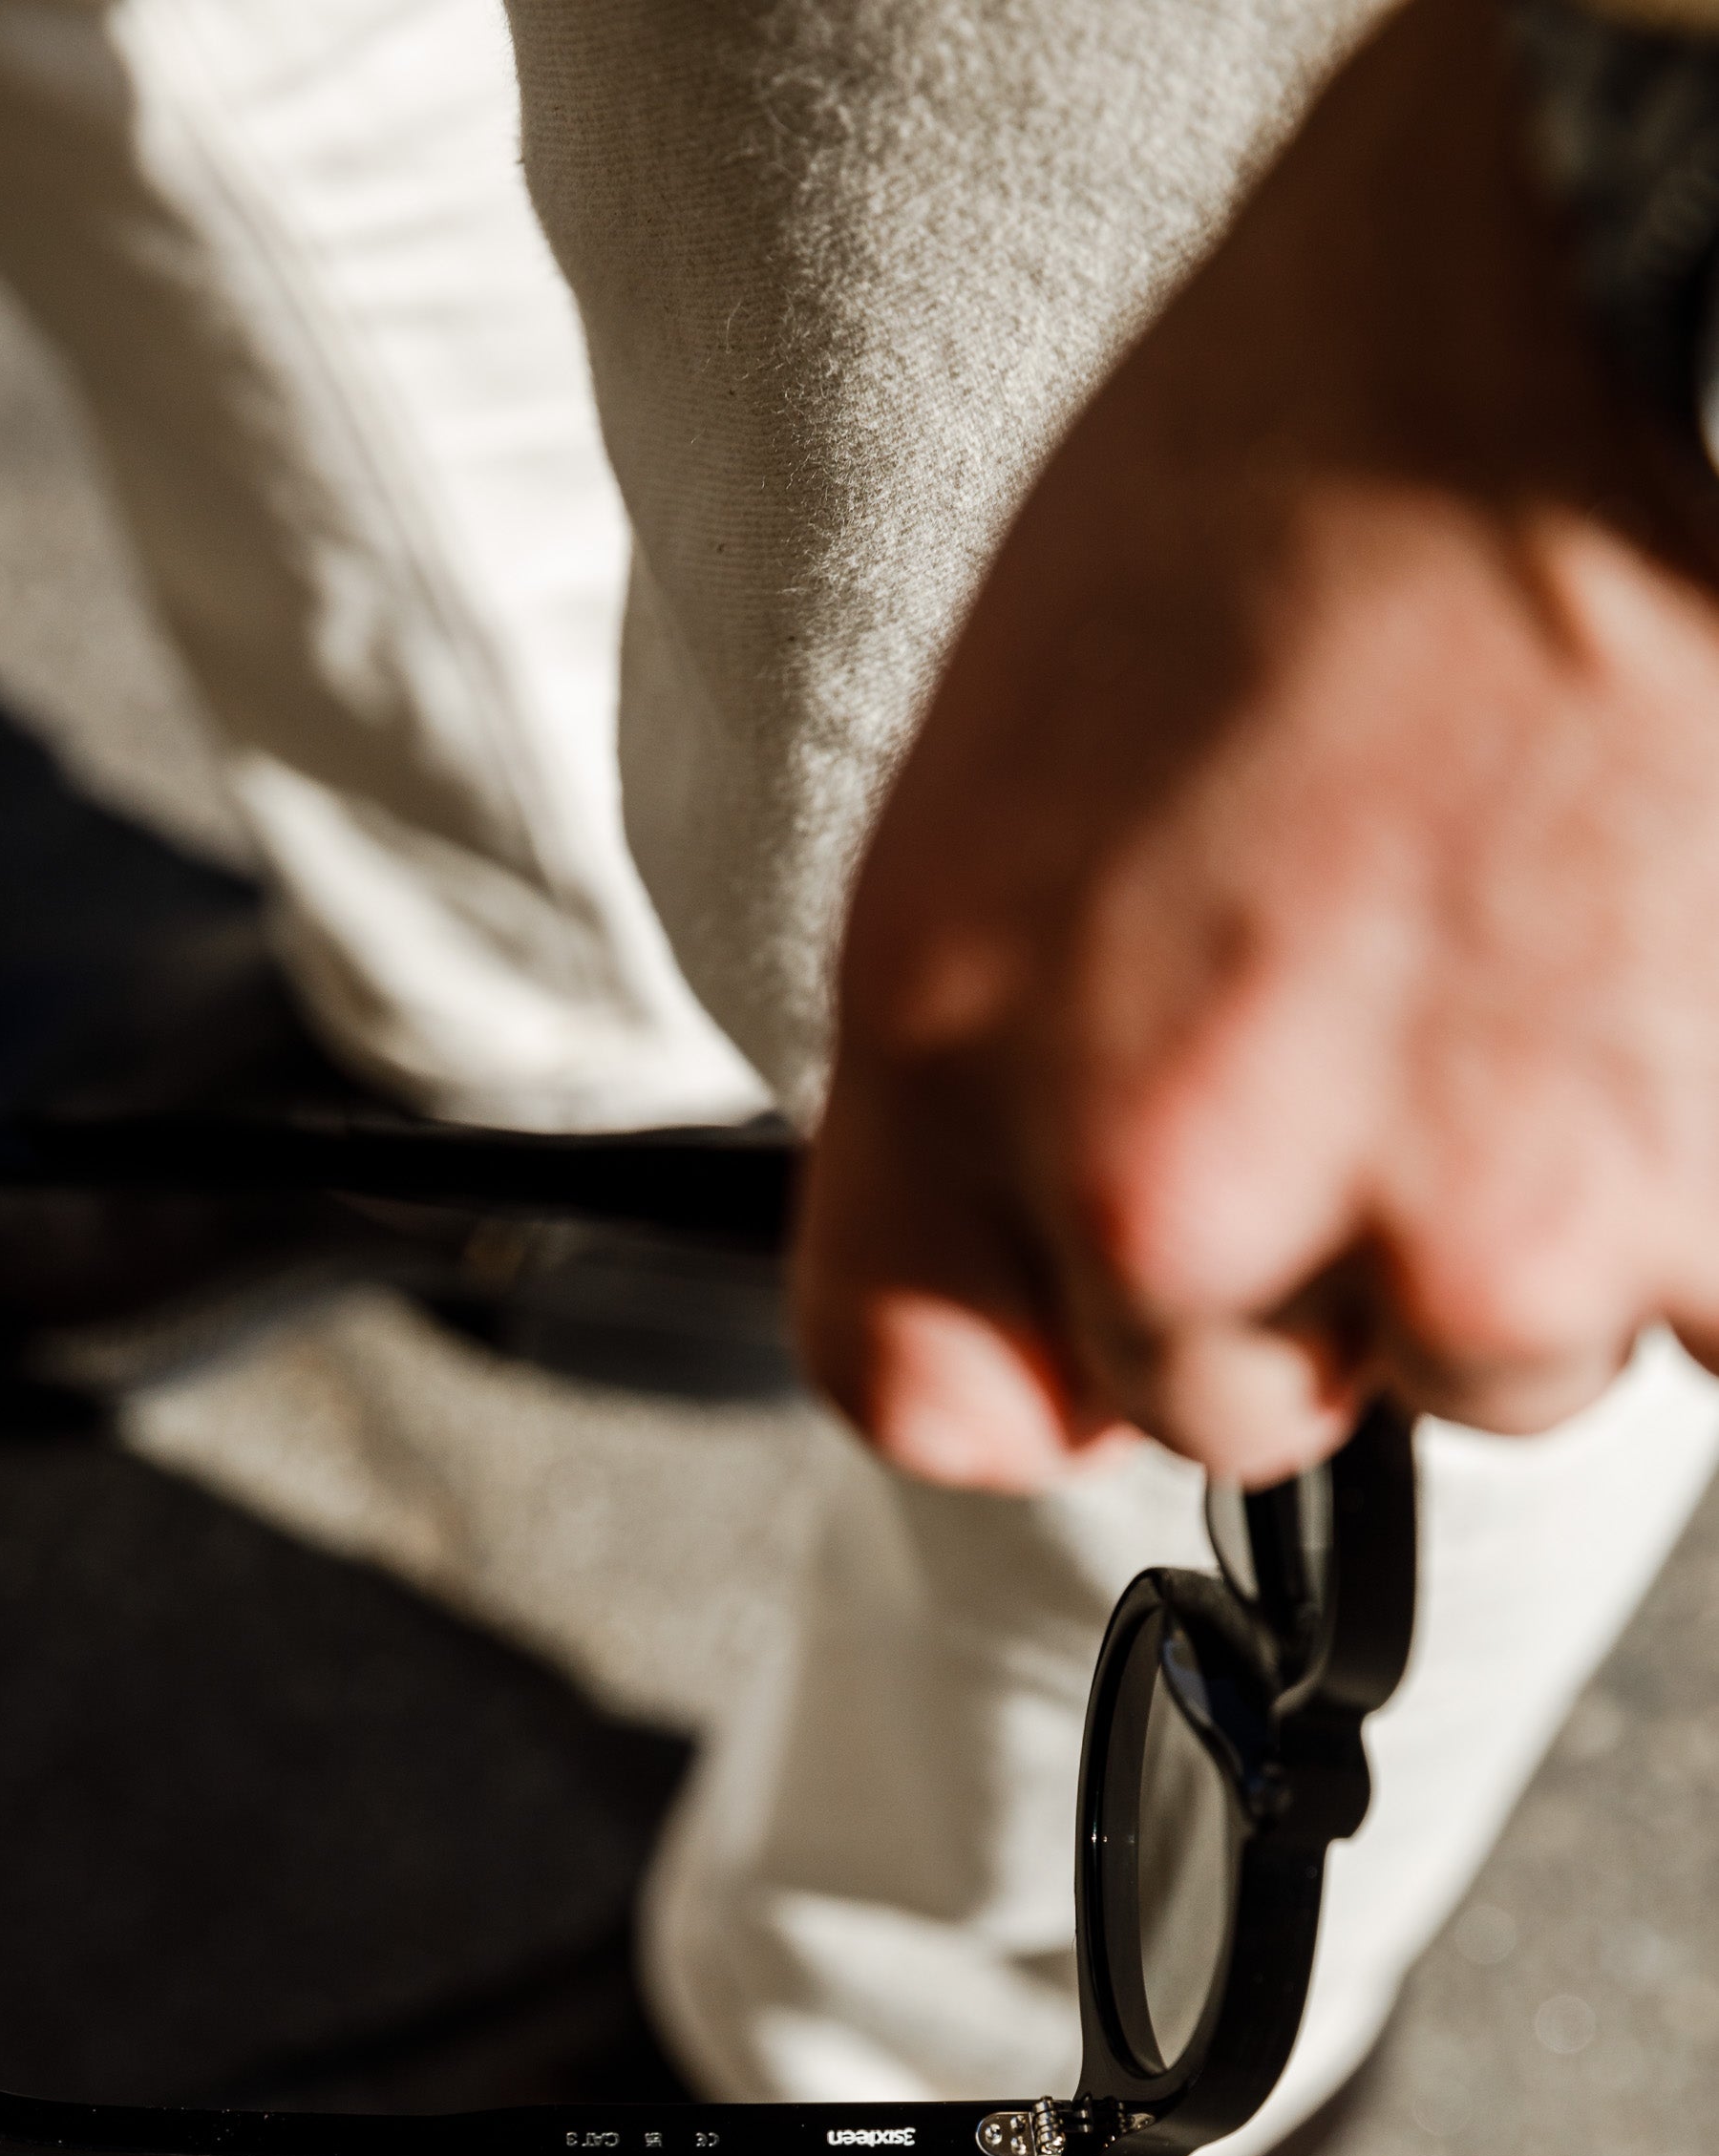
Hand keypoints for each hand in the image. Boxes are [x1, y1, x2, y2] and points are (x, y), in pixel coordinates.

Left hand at [795, 0, 1718, 1486]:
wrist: (1577, 333)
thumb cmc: (1294, 514)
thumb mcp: (992, 806)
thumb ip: (970, 1107)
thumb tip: (1022, 1341)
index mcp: (979, 1074)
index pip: (935, 1396)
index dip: (1039, 1341)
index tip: (1105, 1281)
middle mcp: (1188, 1187)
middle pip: (1241, 1403)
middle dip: (1315, 1257)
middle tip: (1395, 1007)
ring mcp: (1460, 1232)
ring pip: (1487, 1362)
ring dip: (1526, 1214)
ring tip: (1542, 962)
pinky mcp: (1706, 1224)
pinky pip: (1692, 1306)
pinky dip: (1699, 1190)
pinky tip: (1658, 994)